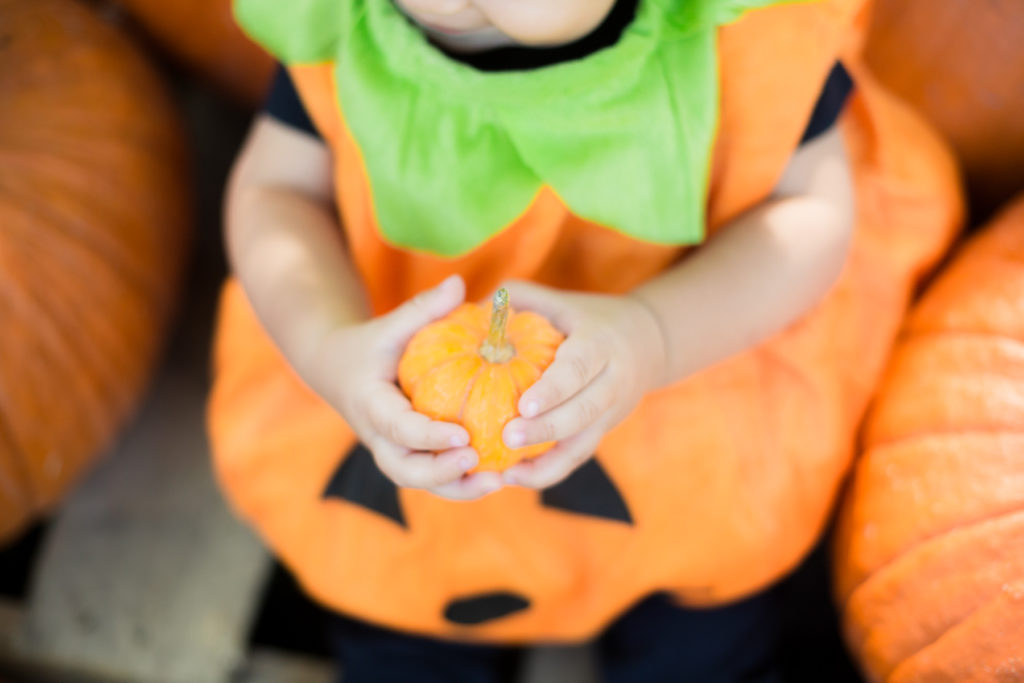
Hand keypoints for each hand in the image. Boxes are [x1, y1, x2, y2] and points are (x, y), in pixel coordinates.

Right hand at [313, 275, 503, 499]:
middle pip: (405, 470)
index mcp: (371, 405)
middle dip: (441, 474)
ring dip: (457, 488)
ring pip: (420, 482)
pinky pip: (433, 478)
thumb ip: (422, 308)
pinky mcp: (408, 457)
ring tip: (498, 482)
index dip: (430, 437)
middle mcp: (379, 437)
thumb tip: (459, 283)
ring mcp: (392, 452)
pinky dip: (461, 482)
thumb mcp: (390, 325)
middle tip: (478, 462)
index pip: (399, 427)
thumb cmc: (371, 345)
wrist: (339, 371)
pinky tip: (498, 476)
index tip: (465, 435)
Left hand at [499, 281, 667, 488]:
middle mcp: (613, 381)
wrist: (649, 341)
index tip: (523, 405)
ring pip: (584, 444)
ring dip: (547, 463)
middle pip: (584, 412)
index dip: (554, 390)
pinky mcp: (603, 432)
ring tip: (508, 474)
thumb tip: (472, 309)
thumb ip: (520, 299)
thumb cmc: (587, 317)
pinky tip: (515, 478)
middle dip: (547, 430)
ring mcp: (611, 412)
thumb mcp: (560, 300)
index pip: (579, 368)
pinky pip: (577, 457)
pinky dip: (548, 472)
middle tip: (506, 439)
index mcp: (601, 344)